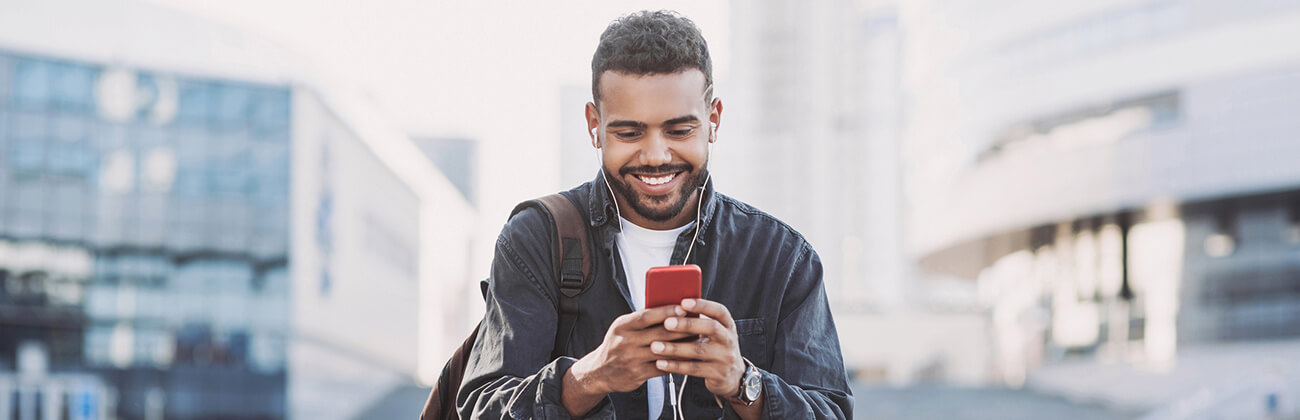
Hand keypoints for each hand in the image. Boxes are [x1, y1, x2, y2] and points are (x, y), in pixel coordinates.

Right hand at [566, 305, 693, 401]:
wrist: (599, 371)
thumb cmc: (616, 345)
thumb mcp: (622, 328)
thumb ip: (641, 320)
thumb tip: (669, 308)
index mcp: (622, 326)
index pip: (646, 316)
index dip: (666, 311)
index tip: (683, 308)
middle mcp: (625, 342)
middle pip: (659, 333)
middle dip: (682, 328)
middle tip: (698, 323)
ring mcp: (631, 359)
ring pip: (663, 351)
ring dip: (683, 345)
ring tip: (697, 340)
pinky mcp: (637, 374)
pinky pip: (662, 367)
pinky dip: (676, 362)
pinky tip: (687, 357)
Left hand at [650, 298, 745, 398]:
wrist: (733, 376)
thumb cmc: (715, 347)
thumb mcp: (714, 333)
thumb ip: (698, 322)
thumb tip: (670, 309)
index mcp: (727, 325)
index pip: (719, 310)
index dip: (702, 305)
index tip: (683, 302)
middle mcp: (729, 340)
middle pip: (710, 328)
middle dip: (688, 324)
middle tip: (667, 323)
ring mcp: (725, 358)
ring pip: (698, 350)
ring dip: (675, 348)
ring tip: (655, 346)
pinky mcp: (717, 374)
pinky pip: (693, 369)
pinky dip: (675, 366)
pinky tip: (660, 363)